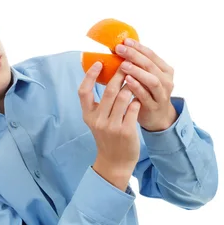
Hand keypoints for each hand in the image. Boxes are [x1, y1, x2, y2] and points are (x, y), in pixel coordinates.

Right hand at [78, 61, 140, 189]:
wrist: (115, 162)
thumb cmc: (107, 137)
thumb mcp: (97, 120)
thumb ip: (99, 102)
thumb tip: (108, 76)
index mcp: (88, 115)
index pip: (83, 91)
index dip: (89, 75)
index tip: (99, 63)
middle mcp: (98, 120)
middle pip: (109, 91)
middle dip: (119, 74)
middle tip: (127, 63)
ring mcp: (112, 126)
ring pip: (123, 97)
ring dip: (131, 86)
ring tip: (136, 78)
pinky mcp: (126, 131)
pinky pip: (134, 108)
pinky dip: (137, 100)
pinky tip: (140, 97)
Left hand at [115, 39, 177, 131]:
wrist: (158, 118)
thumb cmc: (149, 93)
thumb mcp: (146, 78)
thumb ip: (139, 65)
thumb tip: (120, 48)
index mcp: (165, 70)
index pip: (152, 55)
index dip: (138, 47)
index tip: (125, 41)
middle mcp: (166, 81)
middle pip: (151, 65)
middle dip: (135, 56)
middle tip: (120, 49)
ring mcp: (162, 94)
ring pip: (152, 80)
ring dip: (137, 71)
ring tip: (123, 64)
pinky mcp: (154, 106)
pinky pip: (146, 95)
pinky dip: (137, 87)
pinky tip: (127, 81)